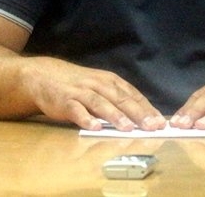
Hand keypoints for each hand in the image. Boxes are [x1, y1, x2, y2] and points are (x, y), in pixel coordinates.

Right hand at [21, 57, 165, 131]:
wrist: (44, 76)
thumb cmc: (78, 84)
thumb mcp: (100, 86)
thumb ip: (117, 100)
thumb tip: (141, 117)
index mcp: (110, 81)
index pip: (132, 95)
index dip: (147, 109)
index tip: (160, 122)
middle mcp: (98, 84)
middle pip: (121, 98)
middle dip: (138, 113)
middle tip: (151, 126)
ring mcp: (81, 92)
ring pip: (101, 103)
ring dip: (115, 116)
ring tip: (128, 128)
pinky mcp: (65, 101)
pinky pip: (76, 110)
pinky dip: (86, 118)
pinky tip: (95, 127)